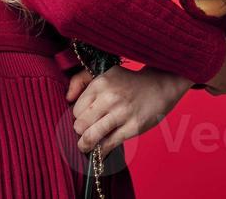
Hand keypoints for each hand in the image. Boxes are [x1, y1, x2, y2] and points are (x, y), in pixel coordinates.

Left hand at [68, 65, 191, 154]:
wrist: (159, 86)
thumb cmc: (127, 82)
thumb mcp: (104, 73)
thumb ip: (81, 80)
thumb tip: (67, 98)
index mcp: (100, 83)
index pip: (76, 109)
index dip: (78, 116)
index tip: (83, 118)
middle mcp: (109, 97)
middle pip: (80, 124)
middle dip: (80, 131)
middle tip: (84, 132)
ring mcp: (121, 113)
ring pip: (92, 136)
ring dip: (85, 145)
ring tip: (84, 147)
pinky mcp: (133, 127)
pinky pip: (109, 144)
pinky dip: (101, 151)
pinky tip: (99, 153)